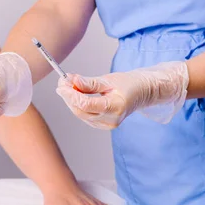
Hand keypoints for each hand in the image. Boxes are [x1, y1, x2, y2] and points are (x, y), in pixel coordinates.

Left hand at [56, 62, 188, 129]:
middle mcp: (111, 120)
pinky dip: (78, 105)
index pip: (85, 104)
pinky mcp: (104, 125)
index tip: (62, 82)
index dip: (70, 94)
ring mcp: (107, 125)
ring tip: (67, 85)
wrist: (142, 93)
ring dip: (71, 100)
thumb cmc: (128, 84)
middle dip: (68, 97)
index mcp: (115, 107)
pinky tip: (75, 94)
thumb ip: (89, 82)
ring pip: (81, 114)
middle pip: (80, 111)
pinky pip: (85, 116)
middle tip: (61, 82)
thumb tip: (71, 80)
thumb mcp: (109, 80)